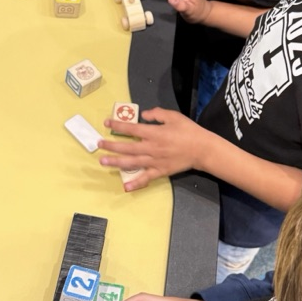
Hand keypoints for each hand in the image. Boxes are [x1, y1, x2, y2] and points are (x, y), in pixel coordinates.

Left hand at [97, 107, 213, 189]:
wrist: (202, 149)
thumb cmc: (189, 131)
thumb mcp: (174, 116)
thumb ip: (157, 114)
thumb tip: (143, 115)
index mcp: (154, 133)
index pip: (131, 128)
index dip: (118, 125)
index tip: (107, 123)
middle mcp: (151, 147)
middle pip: (127, 147)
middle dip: (111, 145)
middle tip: (99, 145)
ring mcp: (155, 161)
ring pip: (132, 162)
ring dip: (116, 162)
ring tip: (103, 162)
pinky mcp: (160, 171)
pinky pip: (146, 178)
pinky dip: (136, 183)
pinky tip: (125, 186)